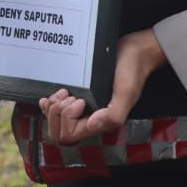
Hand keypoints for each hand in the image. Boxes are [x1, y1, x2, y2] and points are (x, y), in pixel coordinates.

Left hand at [37, 29, 166, 144]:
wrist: (134, 51)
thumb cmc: (132, 70)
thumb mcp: (126, 92)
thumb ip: (114, 114)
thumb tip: (92, 124)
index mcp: (101, 122)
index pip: (70, 135)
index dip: (68, 118)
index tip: (79, 100)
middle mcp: (91, 118)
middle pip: (58, 131)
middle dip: (57, 113)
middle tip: (68, 95)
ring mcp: (84, 108)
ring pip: (56, 120)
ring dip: (54, 105)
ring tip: (65, 91)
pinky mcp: (79, 95)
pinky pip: (58, 107)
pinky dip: (51, 102)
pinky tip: (54, 93)